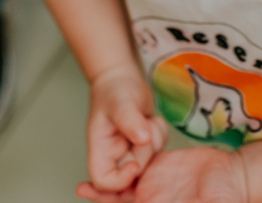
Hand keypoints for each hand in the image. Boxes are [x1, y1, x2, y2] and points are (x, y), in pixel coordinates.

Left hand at [77, 147, 248, 202]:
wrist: (234, 175)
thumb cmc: (226, 195)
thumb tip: (167, 201)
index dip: (114, 202)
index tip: (94, 193)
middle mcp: (153, 200)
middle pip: (121, 201)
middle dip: (103, 198)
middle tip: (83, 189)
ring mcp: (154, 185)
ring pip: (123, 186)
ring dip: (106, 187)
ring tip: (85, 184)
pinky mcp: (159, 168)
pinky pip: (136, 165)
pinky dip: (123, 164)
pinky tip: (111, 160)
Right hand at [84, 65, 169, 191]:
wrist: (122, 79)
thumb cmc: (113, 90)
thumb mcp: (120, 103)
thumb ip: (129, 120)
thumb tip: (143, 138)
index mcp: (100, 151)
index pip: (104, 182)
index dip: (120, 181)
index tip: (135, 164)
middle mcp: (114, 157)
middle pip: (132, 177)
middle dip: (145, 154)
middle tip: (145, 127)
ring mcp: (131, 154)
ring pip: (150, 164)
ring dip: (156, 141)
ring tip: (146, 119)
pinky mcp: (146, 148)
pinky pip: (161, 151)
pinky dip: (162, 135)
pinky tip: (152, 119)